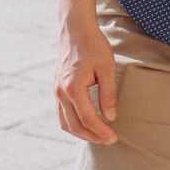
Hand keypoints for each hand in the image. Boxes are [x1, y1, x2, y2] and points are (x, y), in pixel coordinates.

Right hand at [54, 19, 118, 144]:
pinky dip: (73, 123)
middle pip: (74, 126)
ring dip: (81, 133)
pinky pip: (61, 113)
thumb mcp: (107, 68)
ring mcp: (56, 91)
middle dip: (92, 136)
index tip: (114, 138)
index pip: (88, 119)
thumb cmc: (93, 46)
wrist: (75, 29)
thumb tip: (110, 118)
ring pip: (65, 123)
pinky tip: (86, 123)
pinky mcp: (56, 89)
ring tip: (98, 135)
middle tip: (108, 140)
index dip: (101, 131)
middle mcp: (61, 92)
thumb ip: (108, 94)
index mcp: (73, 88)